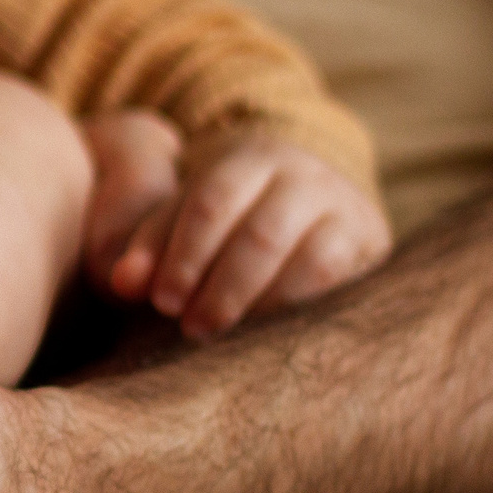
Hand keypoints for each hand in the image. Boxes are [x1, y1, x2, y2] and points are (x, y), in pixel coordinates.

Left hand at [87, 123, 390, 339]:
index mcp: (251, 156)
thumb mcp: (185, 216)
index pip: (212, 201)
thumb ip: (150, 244)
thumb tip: (121, 283)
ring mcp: (346, 208)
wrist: (312, 203)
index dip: (184, 254)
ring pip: (309, 261)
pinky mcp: (371, 245)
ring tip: (222, 336)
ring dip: (261, 305)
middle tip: (189, 327)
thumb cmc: (228, 216)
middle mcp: (306, 175)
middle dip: (221, 287)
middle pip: (261, 234)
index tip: (161, 301)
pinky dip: (298, 312)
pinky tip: (265, 337)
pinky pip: (339, 283)